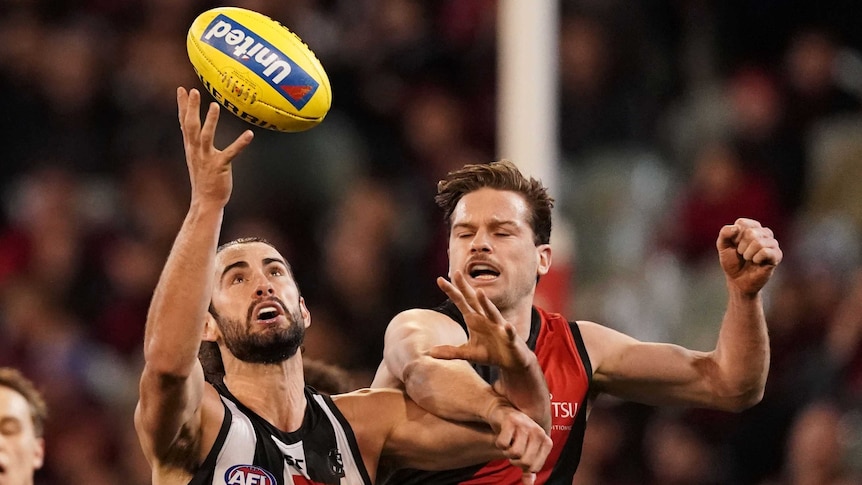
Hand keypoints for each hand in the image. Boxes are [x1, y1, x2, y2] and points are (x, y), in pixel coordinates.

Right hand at [177, 87, 253, 207]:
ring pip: (206, 137)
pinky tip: (249, 134)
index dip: (182, 106)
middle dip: (190, 108)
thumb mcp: (196, 158)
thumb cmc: (204, 179)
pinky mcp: (220, 166)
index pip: (184, 123)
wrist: (206, 201)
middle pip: (191, 126)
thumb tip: (193, 130)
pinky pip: (231, 153)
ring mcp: (207, 158)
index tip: (181, 89)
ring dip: (210, 121)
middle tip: (192, 91)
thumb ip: (195, 143)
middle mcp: (196, 151)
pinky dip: (240, 143)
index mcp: (191, 147)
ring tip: (214, 105)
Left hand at [429, 271, 531, 370]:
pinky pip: (509, 332)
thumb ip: (451, 351)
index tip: (439, 279)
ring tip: (479, 292)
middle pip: (474, 301)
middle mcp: (486, 318)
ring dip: (486, 302)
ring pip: (492, 312)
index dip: (451, 291)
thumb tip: (430, 353)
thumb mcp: (468, 353)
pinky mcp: (510, 338)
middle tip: (456, 273)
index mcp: (474, 319)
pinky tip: (507, 325)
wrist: (512, 360)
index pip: (461, 302)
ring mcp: (499, 327)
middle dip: (466, 288)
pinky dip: (508, 329)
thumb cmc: (491, 352)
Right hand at [490, 404, 551, 480]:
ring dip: (506, 452)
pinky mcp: (511, 421)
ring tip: (508, 443)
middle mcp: (538, 432)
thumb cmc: (516, 434)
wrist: (504, 413)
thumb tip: (529, 484)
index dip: (523, 466)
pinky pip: (502, 444)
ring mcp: (525, 426)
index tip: (521, 456)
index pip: (535, 467)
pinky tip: (503, 435)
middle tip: (512, 450)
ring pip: (514, 453)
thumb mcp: (527, 450)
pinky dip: (499, 443)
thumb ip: (529, 467)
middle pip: (525, 462)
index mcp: (546, 441)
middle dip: (514, 460)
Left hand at [717, 218, 782, 294]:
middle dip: (741, 247)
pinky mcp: (777, 255)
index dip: (734, 237)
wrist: (738, 281)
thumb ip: (724, 233)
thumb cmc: (732, 261)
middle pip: (750, 232)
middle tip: (742, 254)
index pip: (742, 223)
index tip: (734, 245)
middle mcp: (764, 233)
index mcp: (752, 227)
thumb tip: (736, 227)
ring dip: (748, 254)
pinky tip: (756, 262)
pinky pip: (766, 252)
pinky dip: (756, 258)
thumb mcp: (723, 246)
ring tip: (748, 259)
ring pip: (759, 242)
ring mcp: (772, 243)